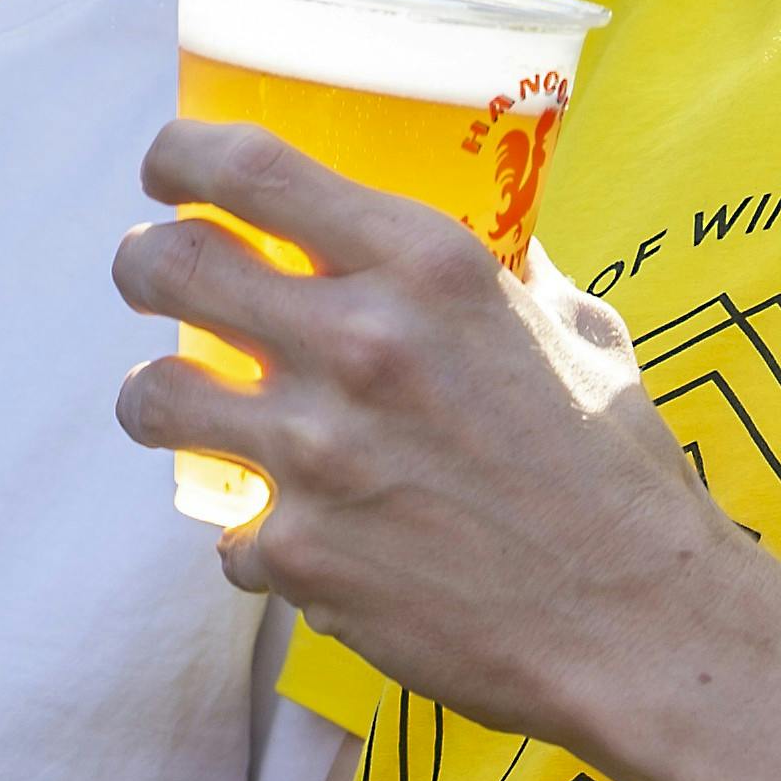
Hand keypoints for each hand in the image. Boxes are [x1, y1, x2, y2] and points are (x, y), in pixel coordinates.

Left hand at [111, 119, 751, 745]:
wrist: (639, 624)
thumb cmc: (621, 474)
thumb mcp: (578, 331)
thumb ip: (516, 279)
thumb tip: (501, 242)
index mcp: (428, 265)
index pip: (250, 169)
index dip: (181, 155)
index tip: (167, 169)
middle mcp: (358, 343)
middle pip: (170, 263)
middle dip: (142, 262)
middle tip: (152, 273)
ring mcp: (317, 453)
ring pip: (153, 396)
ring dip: (156, 396)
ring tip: (180, 402)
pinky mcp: (301, 555)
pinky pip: (229, 534)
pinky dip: (254, 538)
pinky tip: (295, 541)